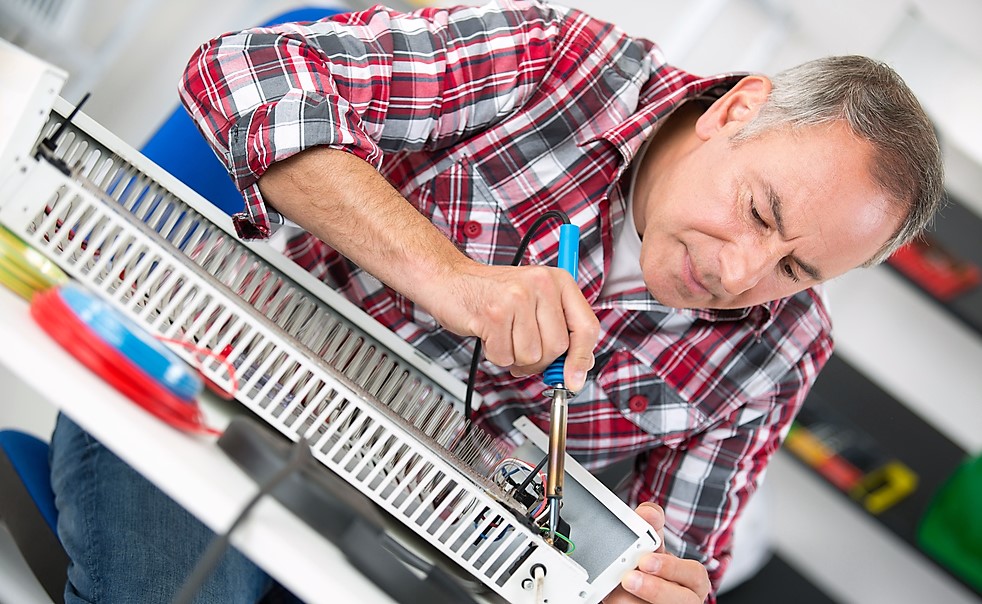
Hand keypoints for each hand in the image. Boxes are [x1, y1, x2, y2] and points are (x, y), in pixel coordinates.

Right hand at [427, 259, 598, 390]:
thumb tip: (576, 370)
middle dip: (540, 360)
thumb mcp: (536, 301)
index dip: (582, 358)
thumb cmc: (493, 293)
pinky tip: (490, 334)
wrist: (450, 279)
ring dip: (515, 357)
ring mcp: (516, 298)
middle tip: (523, 348)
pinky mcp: (493, 315)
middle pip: (557, 347)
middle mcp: (541, 284)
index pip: (586, 326)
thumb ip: (559, 329)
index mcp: (558, 280)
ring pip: (531, 355)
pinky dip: (496, 355)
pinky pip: (505, 357)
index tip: (574, 379)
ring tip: (504, 335)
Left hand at [604, 503, 711, 603]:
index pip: (694, 574)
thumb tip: (648, 512)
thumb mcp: (652, 545)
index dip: (670, 567)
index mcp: (692, 578)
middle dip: (656, 589)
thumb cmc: (651, 567)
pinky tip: (614, 598)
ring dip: (638, 600)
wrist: (635, 590)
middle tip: (629, 577)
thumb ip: (652, 526)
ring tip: (619, 590)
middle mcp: (686, 598)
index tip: (645, 559)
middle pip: (684, 600)